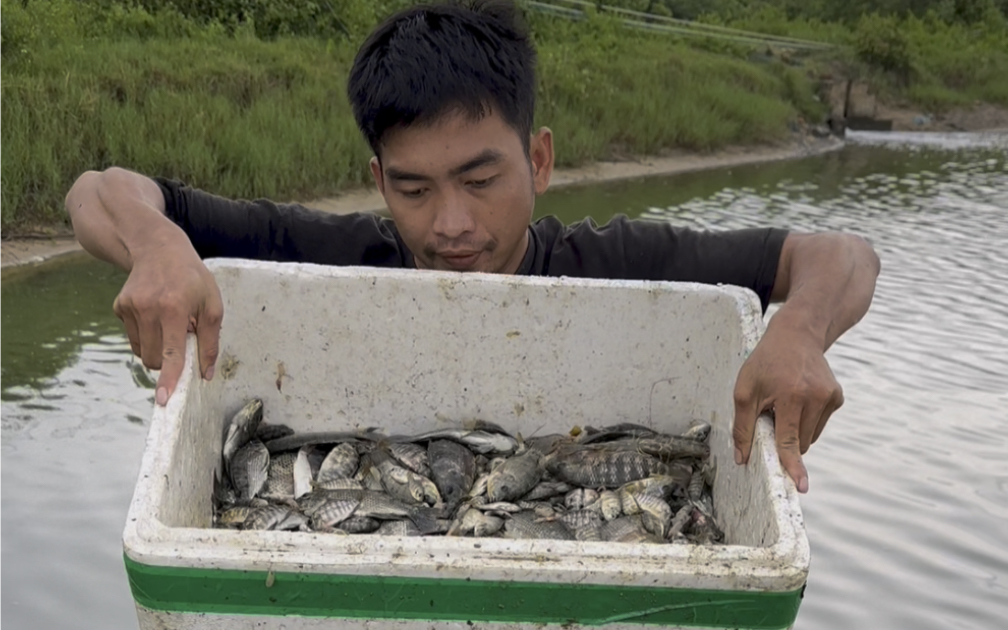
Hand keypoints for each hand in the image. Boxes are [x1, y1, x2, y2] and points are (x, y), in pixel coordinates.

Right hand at [113, 242, 223, 405]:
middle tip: (182, 339)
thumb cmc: (192, 278)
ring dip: (158, 348)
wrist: (159, 249)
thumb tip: (206, 374)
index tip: (164, 399)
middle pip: (154, 358)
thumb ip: (210, 341)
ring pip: (142, 352)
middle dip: (168, 361)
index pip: (172, 352)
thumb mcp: (212, 305)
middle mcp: (148, 308)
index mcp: (174, 308)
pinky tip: (156, 314)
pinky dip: (146, 335)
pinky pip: (133, 338)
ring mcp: (130, 308)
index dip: (170, 378)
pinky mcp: (119, 308)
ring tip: (170, 323)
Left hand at [731, 319, 843, 492]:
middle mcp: (816, 397)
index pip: (789, 439)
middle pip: (799, 442)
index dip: (792, 464)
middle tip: (772, 411)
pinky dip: (805, 420)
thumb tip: (742, 458)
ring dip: (795, 429)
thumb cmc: (766, 362)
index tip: (802, 486)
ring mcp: (830, 397)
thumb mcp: (745, 390)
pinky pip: (818, 425)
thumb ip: (742, 426)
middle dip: (784, 437)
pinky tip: (798, 397)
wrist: (796, 335)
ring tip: (785, 401)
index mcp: (791, 395)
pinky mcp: (837, 398)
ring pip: (810, 436)